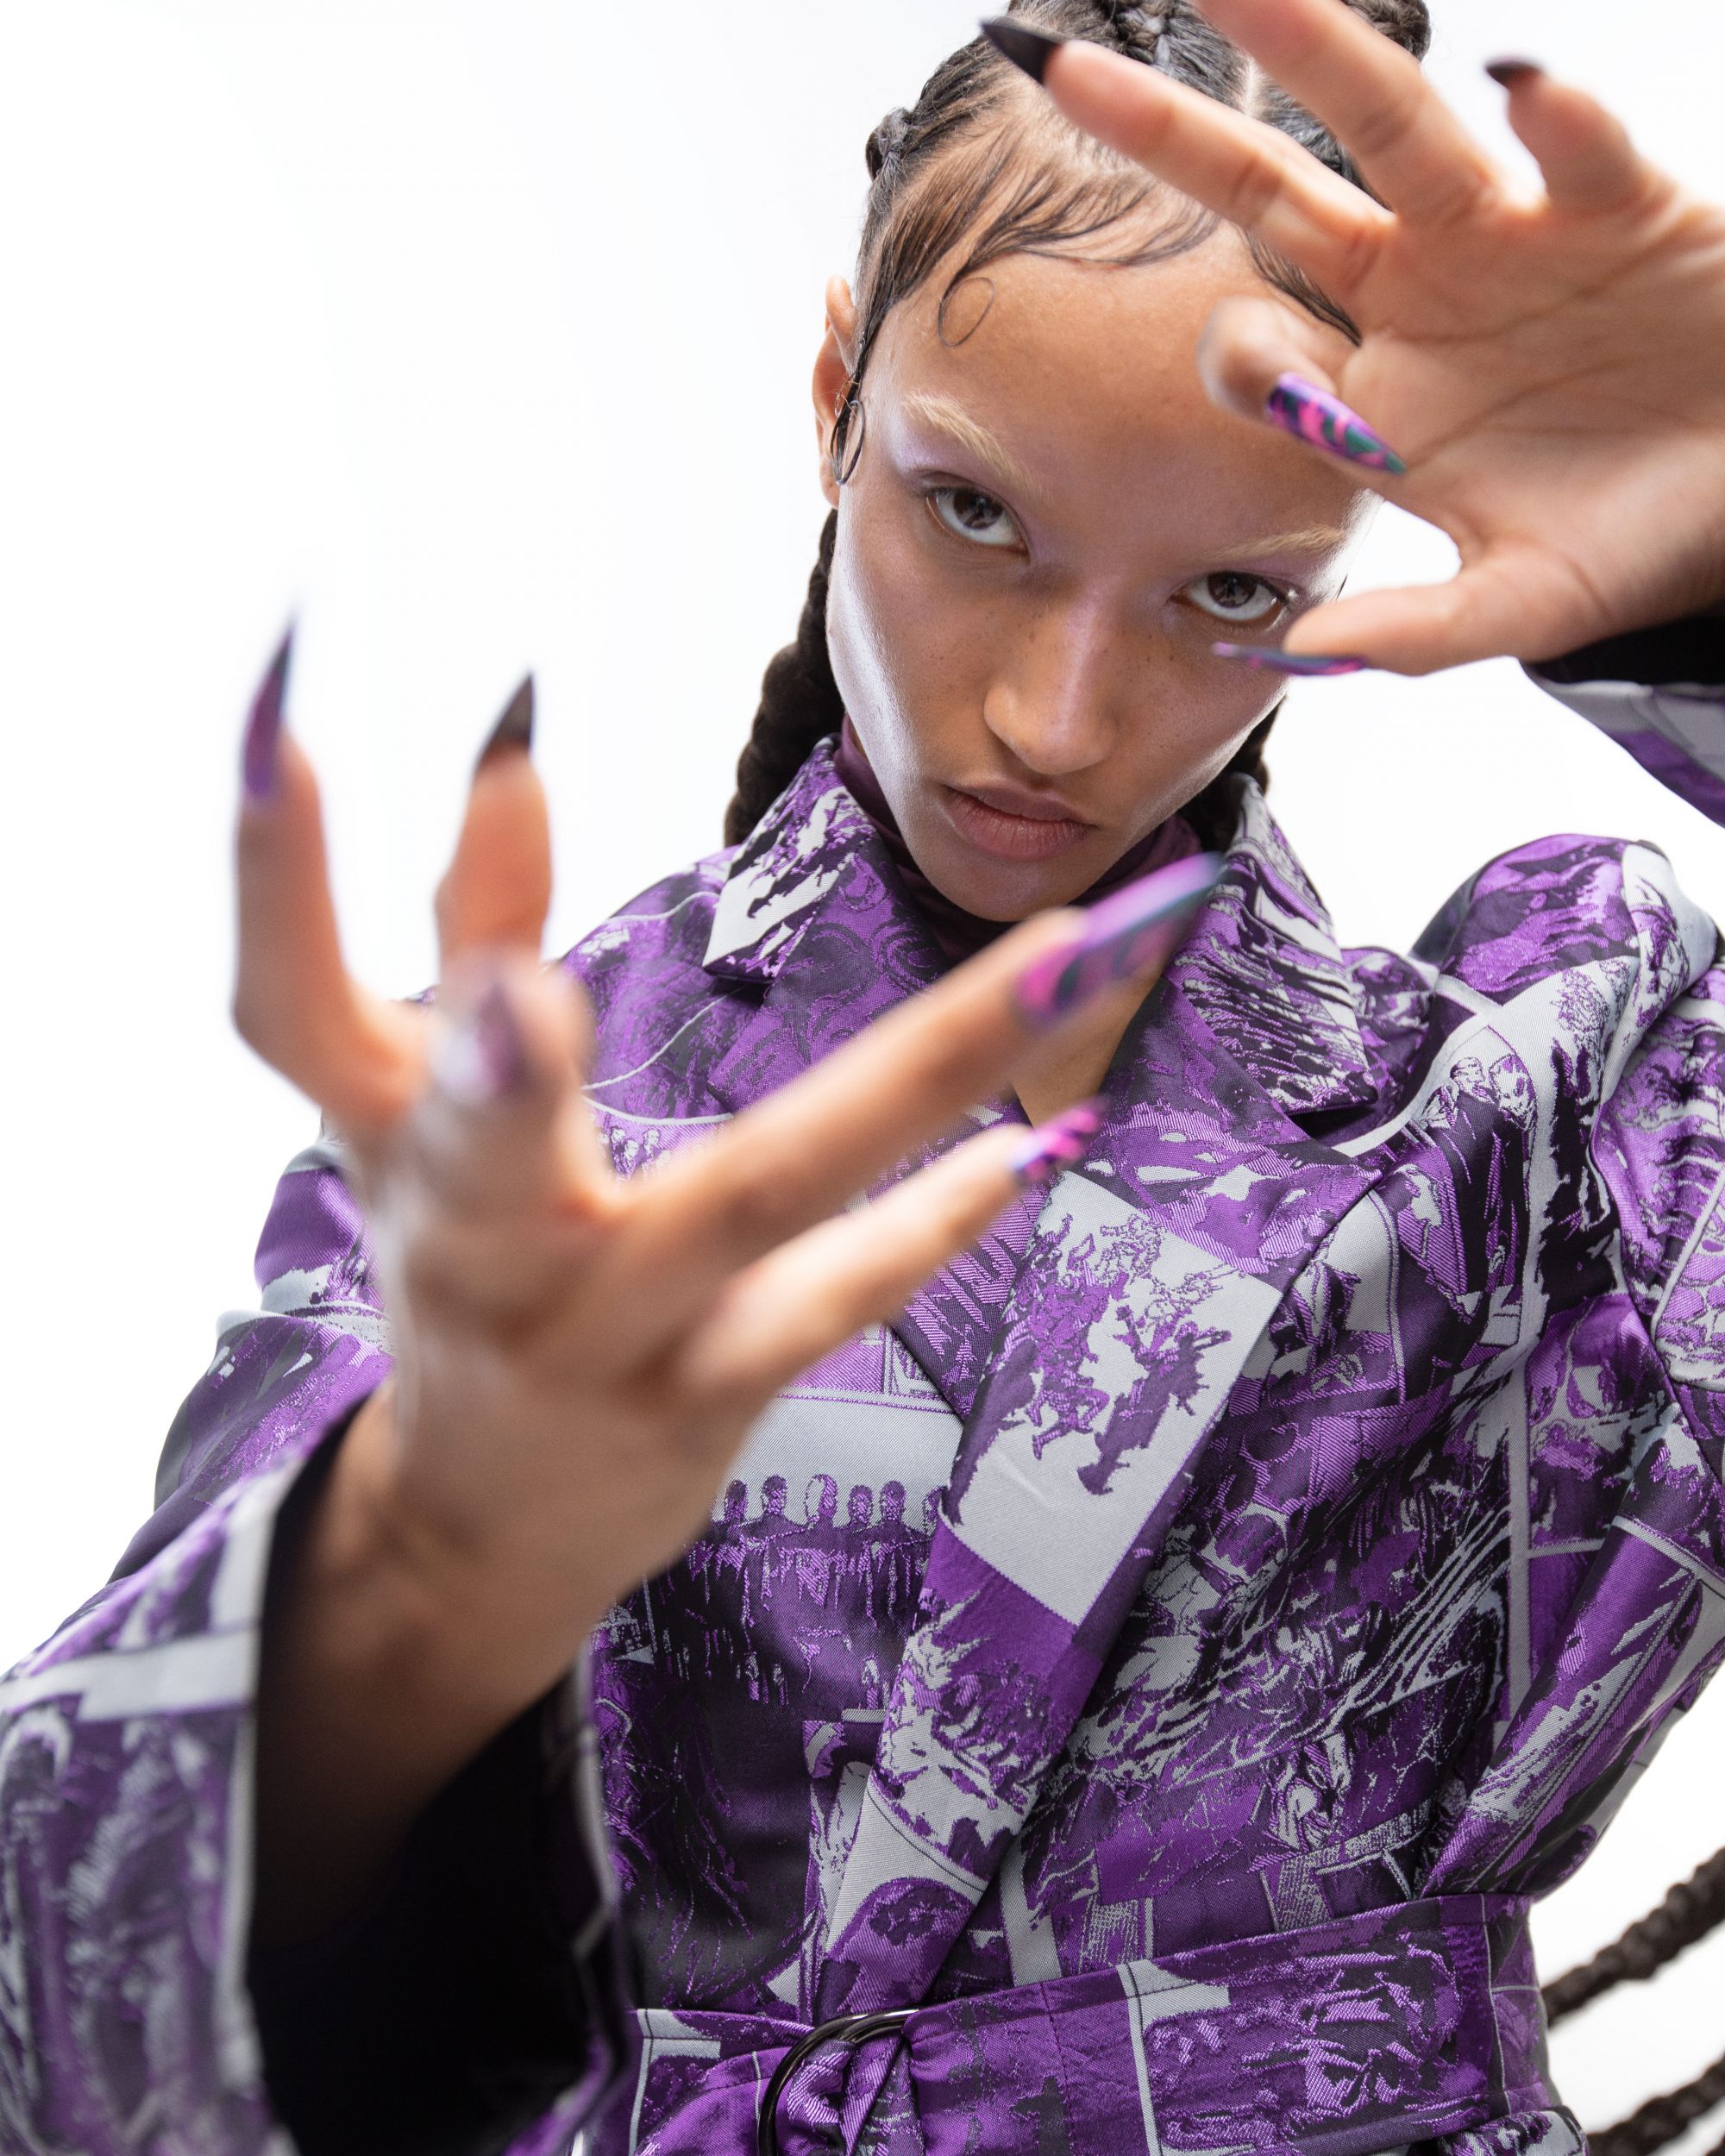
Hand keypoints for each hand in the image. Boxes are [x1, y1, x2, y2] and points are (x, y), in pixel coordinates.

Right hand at [233, 648, 1182, 1931]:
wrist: (479, 1527)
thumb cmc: (464, 1266)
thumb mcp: (418, 1115)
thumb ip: (462, 940)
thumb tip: (513, 744)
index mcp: (382, 1137)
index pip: (285, 1006)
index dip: (271, 879)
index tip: (287, 728)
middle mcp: (469, 1243)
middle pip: (478, 1145)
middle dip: (496, 1060)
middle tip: (523, 989)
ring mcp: (593, 1334)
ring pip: (756, 1191)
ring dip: (912, 1072)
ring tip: (1057, 954)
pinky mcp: (698, 1397)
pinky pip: (825, 1300)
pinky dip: (919, 1229)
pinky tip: (1026, 1149)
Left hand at [1027, 0, 1724, 671]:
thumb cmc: (1627, 544)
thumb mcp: (1518, 607)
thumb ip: (1412, 631)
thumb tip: (1298, 647)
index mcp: (1375, 400)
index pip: (1257, 358)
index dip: (1241, 361)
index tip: (1270, 382)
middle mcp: (1416, 296)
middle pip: (1274, 199)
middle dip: (1173, 137)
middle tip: (1069, 67)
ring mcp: (1507, 237)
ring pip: (1395, 126)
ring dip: (1320, 51)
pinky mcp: (1620, 200)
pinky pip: (1577, 148)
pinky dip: (1556, 116)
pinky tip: (1524, 80)